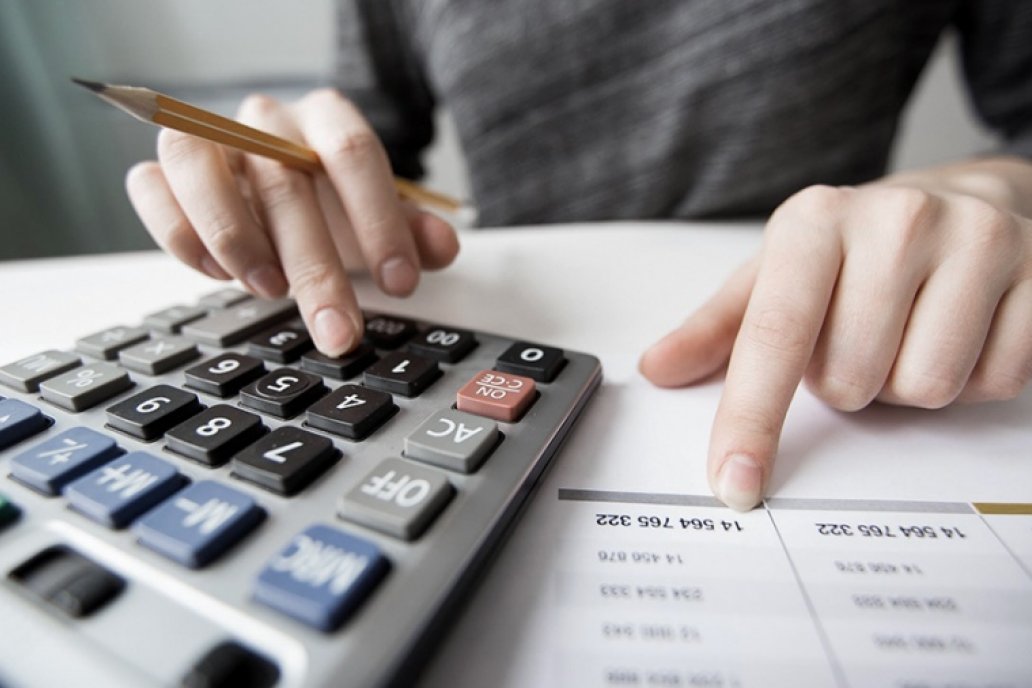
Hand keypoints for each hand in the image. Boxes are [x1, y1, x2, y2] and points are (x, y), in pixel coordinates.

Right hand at [126, 89, 459, 355]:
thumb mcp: (379, 218)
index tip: (399, 284)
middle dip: (316, 269)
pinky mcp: (164, 169)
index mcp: (327, 117)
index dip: (378, 221)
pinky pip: (150, 187)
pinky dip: (179, 235)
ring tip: (271, 293)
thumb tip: (442, 247)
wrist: (281, 185)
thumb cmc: (333, 203)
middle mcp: (265, 120)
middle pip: (284, 181)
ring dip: (232, 236)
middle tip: (339, 332)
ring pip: (197, 165)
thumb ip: (413, 232)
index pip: (353, 153)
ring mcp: (208, 138)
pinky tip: (219, 276)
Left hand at [639, 157, 1031, 510]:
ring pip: (922, 388)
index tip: (735, 482)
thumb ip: (719, 328)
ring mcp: (978, 239)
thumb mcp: (779, 274)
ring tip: (910, 331)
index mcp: (815, 222)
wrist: (970, 196)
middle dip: (849, 381)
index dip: (750, 419)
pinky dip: (971, 378)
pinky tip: (963, 329)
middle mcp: (896, 220)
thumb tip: (658, 369)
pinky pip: (994, 382)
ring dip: (907, 383)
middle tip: (861, 336)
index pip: (773, 338)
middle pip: (850, 382)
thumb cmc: (858, 249)